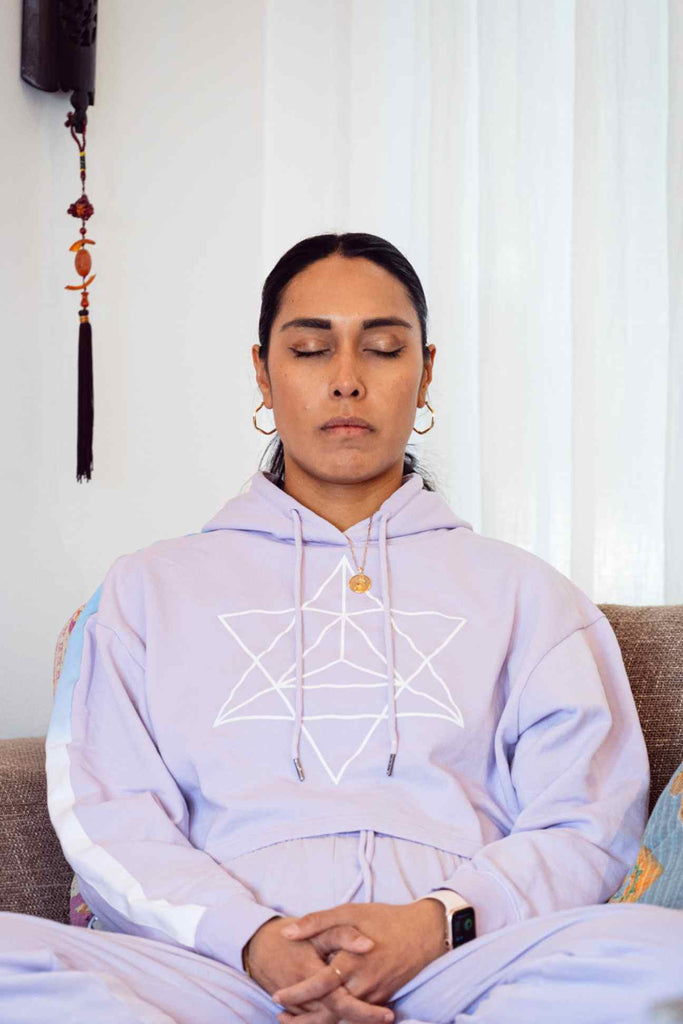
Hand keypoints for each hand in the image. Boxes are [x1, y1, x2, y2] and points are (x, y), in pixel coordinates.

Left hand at [272, 900, 446, 1023]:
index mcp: (352, 961)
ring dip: (318, 1022)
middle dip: (304, 1020)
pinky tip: (322, 1014)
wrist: (424, 933)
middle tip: (281, 1019)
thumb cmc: (384, 919)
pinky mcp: (382, 1000)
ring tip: (295, 1021)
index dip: (297, 993)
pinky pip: (356, 1015)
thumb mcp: (349, 912)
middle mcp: (363, 984)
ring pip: (343, 1017)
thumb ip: (317, 922)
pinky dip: (339, 1018)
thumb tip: (287, 933)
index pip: (319, 984)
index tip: (277, 996)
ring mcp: (374, 996)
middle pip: (329, 1011)